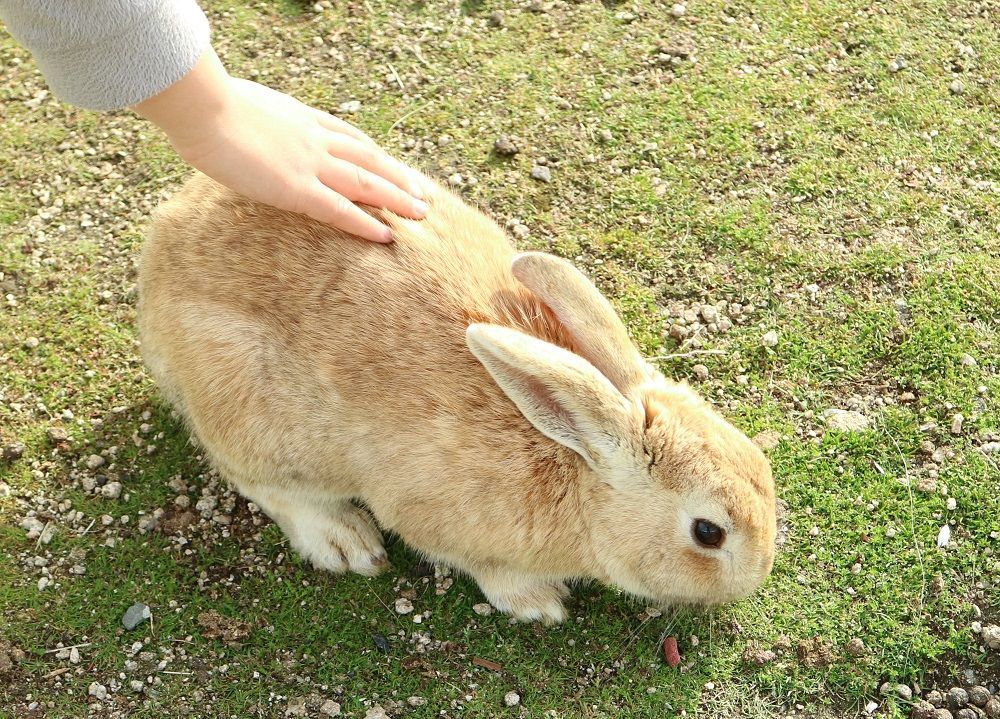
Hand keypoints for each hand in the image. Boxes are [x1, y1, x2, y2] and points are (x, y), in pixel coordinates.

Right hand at [133, 49, 424, 241]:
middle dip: (398, 176)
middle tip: (423, 192)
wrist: (201, 107)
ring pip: (366, 183)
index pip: (348, 136)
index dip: (373, 153)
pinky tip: (388, 235)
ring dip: (397, 198)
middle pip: (368, 158)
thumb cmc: (206, 104)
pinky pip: (340, 211)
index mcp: (300, 116)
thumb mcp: (240, 104)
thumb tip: (248, 126)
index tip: (392, 164)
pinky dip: (366, 223)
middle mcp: (313, 138)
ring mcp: (309, 163)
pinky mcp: (296, 189)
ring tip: (421, 214)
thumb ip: (257, 119)